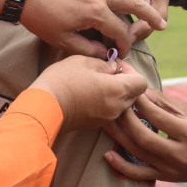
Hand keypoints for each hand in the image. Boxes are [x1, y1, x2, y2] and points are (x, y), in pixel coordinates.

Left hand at [18, 0, 166, 58]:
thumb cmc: (38, 17)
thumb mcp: (61, 40)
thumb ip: (86, 49)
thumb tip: (105, 54)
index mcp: (94, 12)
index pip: (119, 30)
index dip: (124, 44)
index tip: (123, 52)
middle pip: (132, 2)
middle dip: (149, 15)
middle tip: (161, 24)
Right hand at [29, 55, 148, 129]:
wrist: (44, 107)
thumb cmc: (63, 80)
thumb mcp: (83, 61)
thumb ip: (104, 64)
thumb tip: (113, 68)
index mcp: (118, 90)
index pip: (142, 82)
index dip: (132, 72)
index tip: (116, 67)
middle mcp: (117, 107)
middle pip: (133, 95)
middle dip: (124, 83)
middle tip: (106, 74)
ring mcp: (107, 118)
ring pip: (122, 104)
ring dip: (114, 94)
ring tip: (95, 85)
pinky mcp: (95, 124)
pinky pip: (109, 112)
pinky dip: (105, 103)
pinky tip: (88, 95)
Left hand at [101, 88, 186, 182]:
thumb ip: (165, 103)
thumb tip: (141, 92)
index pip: (159, 117)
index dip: (141, 104)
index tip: (130, 92)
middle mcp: (180, 153)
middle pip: (145, 136)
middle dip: (126, 119)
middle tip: (115, 106)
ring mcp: (169, 168)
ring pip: (138, 152)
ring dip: (118, 136)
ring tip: (106, 121)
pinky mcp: (162, 177)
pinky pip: (138, 174)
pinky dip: (121, 166)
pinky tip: (107, 154)